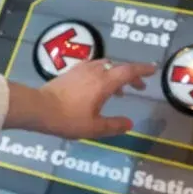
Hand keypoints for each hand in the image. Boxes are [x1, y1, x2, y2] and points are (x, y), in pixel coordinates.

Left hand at [3, 59, 153, 139]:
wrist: (39, 108)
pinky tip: (96, 86)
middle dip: (130, 74)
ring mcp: (81, 70)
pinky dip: (101, 74)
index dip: (142, 70)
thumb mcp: (94, 127)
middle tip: (138, 86)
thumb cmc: (68, 118)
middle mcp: (95, 71)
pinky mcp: (70, 72)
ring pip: (104, 65)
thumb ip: (114, 125)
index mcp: (104, 83)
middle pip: (118, 67)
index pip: (128, 71)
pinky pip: (92, 67)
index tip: (153, 70)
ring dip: (115, 74)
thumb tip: (130, 123)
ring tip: (118, 90)